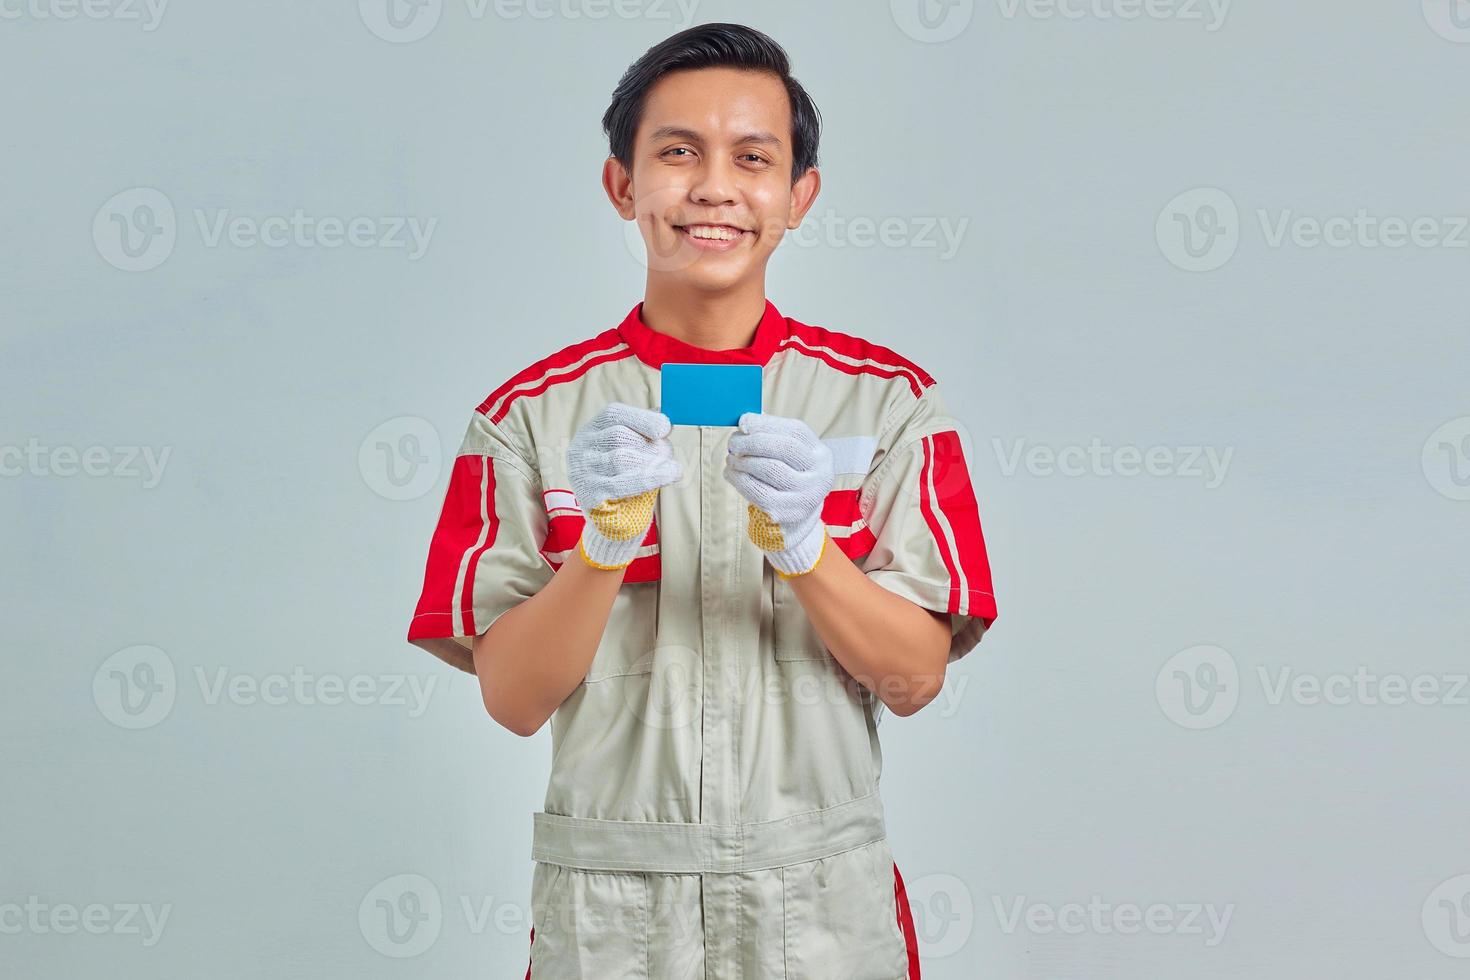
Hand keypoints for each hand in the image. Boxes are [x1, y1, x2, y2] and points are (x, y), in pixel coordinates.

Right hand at [567, 402, 680, 569]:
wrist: (612, 514)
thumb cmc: (626, 473)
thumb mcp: (634, 447)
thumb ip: (647, 432)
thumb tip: (665, 418)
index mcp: (592, 429)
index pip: (613, 414)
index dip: (641, 418)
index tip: (665, 428)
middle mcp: (581, 447)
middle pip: (618, 436)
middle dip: (649, 445)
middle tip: (668, 455)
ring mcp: (582, 471)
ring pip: (620, 458)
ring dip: (652, 463)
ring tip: (669, 469)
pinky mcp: (588, 494)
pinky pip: (621, 484)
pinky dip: (650, 478)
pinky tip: (670, 476)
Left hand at [722, 412, 833, 576]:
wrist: (796, 517)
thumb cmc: (787, 476)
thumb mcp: (789, 455)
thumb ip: (771, 434)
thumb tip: (745, 420)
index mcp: (821, 454)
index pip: (795, 432)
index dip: (767, 424)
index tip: (743, 422)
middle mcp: (820, 474)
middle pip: (784, 448)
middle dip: (753, 441)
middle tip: (733, 442)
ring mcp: (806, 496)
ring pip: (769, 469)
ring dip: (743, 460)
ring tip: (731, 458)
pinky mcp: (786, 513)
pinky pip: (757, 491)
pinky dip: (739, 479)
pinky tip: (731, 473)